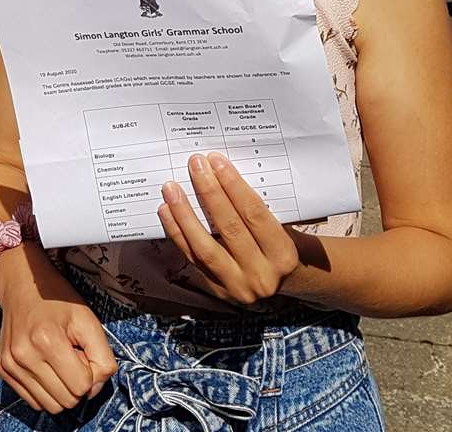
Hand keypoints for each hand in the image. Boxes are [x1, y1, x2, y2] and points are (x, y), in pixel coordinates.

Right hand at [0, 243, 116, 413]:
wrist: (21, 285)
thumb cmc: (58, 300)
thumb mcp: (88, 320)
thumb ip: (102, 357)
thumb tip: (93, 390)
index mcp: (47, 340)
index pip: (82, 387)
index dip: (90, 373)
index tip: (83, 352)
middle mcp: (24, 356)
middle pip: (66, 401)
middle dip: (76, 383)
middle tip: (71, 357)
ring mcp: (10, 365)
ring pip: (50, 406)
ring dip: (61, 389)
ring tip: (58, 362)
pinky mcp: (3, 370)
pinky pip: (33, 401)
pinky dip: (45, 390)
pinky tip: (45, 366)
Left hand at [157, 153, 301, 305]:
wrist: (281, 282)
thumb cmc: (280, 244)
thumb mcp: (285, 227)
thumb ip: (263, 206)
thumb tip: (224, 171)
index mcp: (284, 255)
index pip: (255, 214)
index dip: (234, 186)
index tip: (217, 161)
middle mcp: (262, 275)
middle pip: (230, 228)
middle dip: (210, 193)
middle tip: (195, 165)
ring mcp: (237, 286)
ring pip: (205, 247)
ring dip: (185, 214)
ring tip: (172, 188)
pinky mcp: (217, 290)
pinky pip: (192, 258)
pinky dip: (177, 233)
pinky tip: (166, 211)